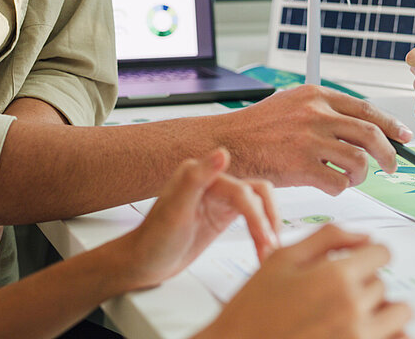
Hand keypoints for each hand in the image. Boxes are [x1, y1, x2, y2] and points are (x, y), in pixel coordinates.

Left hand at [114, 148, 279, 289]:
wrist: (143, 262)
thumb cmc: (153, 239)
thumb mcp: (174, 210)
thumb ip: (196, 179)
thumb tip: (222, 153)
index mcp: (201, 175)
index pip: (242, 192)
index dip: (256, 215)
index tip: (265, 237)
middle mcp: (214, 182)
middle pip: (258, 194)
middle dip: (269, 219)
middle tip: (272, 245)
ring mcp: (221, 199)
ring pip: (259, 206)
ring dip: (268, 228)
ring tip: (269, 253)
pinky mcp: (225, 215)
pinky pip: (253, 219)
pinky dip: (261, 234)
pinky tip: (263, 250)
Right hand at [199, 225, 411, 338]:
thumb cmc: (253, 307)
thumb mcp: (283, 259)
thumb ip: (328, 237)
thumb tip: (365, 235)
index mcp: (336, 277)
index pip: (383, 253)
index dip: (370, 253)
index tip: (360, 259)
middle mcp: (353, 308)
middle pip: (382, 284)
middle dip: (363, 282)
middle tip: (333, 291)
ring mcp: (358, 338)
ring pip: (396, 314)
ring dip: (379, 309)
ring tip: (350, 311)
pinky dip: (386, 333)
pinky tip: (360, 329)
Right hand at [217, 85, 412, 195]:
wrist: (225, 144)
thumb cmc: (255, 129)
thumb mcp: (290, 105)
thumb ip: (322, 112)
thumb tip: (357, 128)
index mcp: (315, 96)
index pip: (366, 110)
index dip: (390, 125)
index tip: (403, 137)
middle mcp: (315, 114)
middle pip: (371, 134)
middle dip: (389, 154)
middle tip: (391, 166)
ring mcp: (308, 140)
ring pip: (359, 161)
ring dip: (361, 175)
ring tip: (351, 178)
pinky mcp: (300, 166)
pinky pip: (338, 182)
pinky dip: (340, 188)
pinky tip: (329, 185)